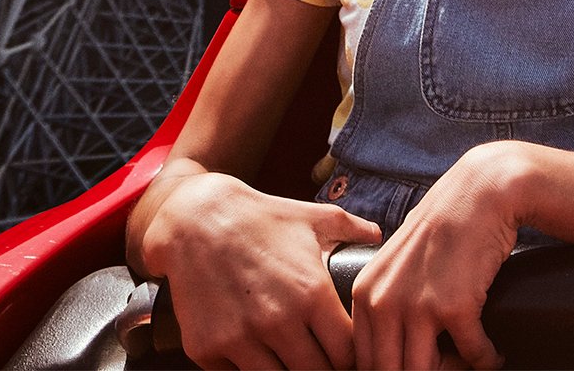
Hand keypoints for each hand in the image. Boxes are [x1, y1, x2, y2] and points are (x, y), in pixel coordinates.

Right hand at [144, 172, 379, 368]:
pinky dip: (250, 370)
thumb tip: (377, 235)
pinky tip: (258, 355)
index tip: (348, 355)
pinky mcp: (207, 349)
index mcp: (312, 293)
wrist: (196, 220)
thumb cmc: (262, 218)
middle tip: (322, 359)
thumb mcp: (313, 218)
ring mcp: (240, 339)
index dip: (352, 359)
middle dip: (324, 369)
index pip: (346, 353)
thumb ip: (352, 229)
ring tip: (294, 358)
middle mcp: (278, 321)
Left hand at [351, 143, 523, 370]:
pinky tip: (494, 355)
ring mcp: (419, 306)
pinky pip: (472, 355)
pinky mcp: (456, 307)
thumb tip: (392, 349)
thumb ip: (385, 301)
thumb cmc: (445, 225)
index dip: (392, 369)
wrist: (482, 192)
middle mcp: (385, 303)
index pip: (364, 361)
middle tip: (446, 364)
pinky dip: (487, 360)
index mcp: (366, 294)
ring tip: (469, 362)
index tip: (421, 363)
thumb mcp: (397, 263)